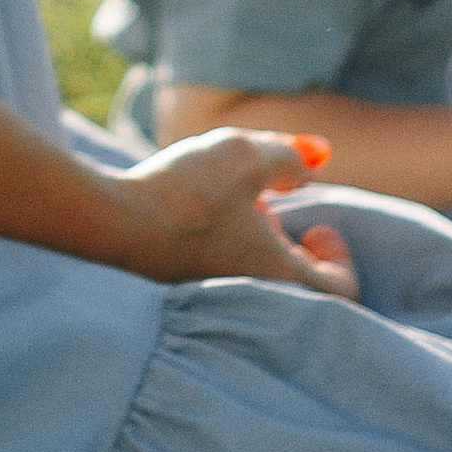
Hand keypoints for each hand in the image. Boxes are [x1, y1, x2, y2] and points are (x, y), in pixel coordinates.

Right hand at [109, 127, 360, 295]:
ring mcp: (215, 293)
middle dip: (286, 236)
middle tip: (266, 203)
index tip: (315, 225)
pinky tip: (197, 205)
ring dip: (252, 233)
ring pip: (253, 270)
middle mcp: (252, 295)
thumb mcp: (246, 155)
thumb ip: (287, 156)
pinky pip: (220, 267)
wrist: (114, 222)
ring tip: (230, 195)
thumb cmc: (189, 194)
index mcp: (282, 278)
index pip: (337, 291)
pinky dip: (222, 239)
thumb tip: (311, 161)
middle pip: (292, 279)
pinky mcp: (183, 283)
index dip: (337, 258)